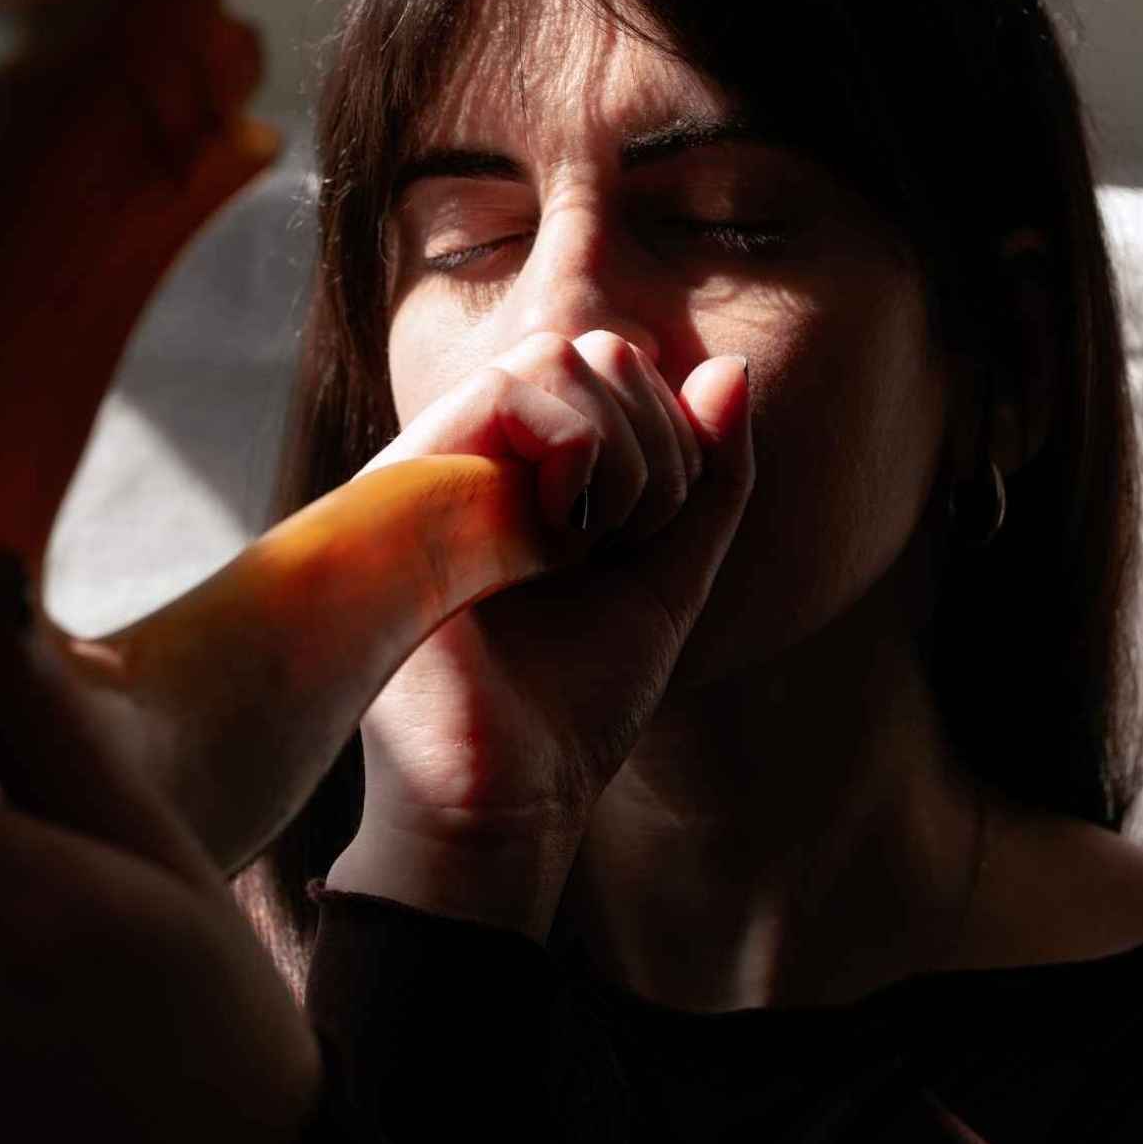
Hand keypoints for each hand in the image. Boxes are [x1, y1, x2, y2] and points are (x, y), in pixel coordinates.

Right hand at [328, 331, 753, 938]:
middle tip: (632, 538)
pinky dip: (575, 445)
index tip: (656, 533)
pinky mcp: (412, 479)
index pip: (618, 372)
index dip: (672, 435)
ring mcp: (444, 461)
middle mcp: (482, 455)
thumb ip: (709, 479)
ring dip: (622, 446)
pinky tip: (559, 531)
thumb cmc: (573, 704)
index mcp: (532, 473)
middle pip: (595, 349)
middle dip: (657, 440)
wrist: (507, 793)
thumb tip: (730, 367)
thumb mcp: (670, 578)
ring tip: (592, 539)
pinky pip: (510, 386)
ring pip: (556, 353)